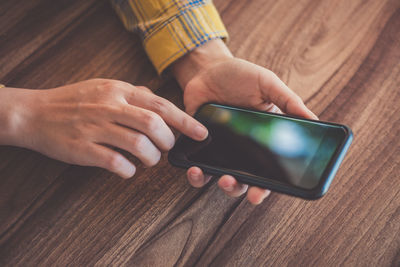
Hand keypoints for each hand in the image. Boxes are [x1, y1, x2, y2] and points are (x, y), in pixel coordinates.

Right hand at [0, 79, 207, 177]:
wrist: (34, 113)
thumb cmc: (72, 101)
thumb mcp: (102, 87)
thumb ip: (131, 93)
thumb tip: (155, 98)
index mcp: (118, 91)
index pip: (160, 105)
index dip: (185, 120)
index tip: (202, 133)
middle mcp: (109, 107)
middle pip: (153, 124)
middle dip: (169, 141)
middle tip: (168, 148)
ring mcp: (95, 128)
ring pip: (138, 144)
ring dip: (151, 157)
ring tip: (149, 160)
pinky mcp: (83, 149)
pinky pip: (116, 163)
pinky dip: (129, 170)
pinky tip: (128, 170)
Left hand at [172, 39, 316, 203]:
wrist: (207, 69)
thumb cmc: (240, 75)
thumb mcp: (267, 84)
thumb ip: (288, 102)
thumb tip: (314, 121)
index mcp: (263, 139)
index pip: (269, 169)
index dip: (269, 186)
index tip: (264, 192)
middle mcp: (242, 149)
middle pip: (246, 181)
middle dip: (246, 190)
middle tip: (250, 193)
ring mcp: (220, 149)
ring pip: (223, 179)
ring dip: (225, 185)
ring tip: (223, 179)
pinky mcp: (199, 146)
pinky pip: (199, 167)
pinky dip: (196, 174)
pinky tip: (195, 169)